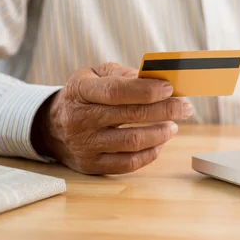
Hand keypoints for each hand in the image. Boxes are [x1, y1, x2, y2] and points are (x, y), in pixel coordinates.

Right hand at [31, 63, 192, 174]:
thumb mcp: (97, 74)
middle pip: (129, 115)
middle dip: (164, 110)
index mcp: (80, 91)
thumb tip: (159, 81)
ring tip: (173, 125)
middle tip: (185, 107)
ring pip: (132, 142)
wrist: (54, 125)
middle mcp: (79, 119)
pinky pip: (128, 163)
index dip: (145, 90)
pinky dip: (151, 153)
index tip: (169, 89)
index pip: (115, 91)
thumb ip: (125, 74)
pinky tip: (160, 141)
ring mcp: (84, 145)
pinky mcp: (92, 165)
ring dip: (160, 133)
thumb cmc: (86, 95)